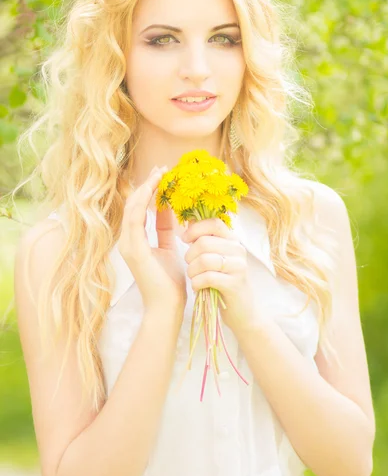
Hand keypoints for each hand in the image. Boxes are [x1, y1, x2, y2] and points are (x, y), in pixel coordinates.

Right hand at [118, 166, 186, 313]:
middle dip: (148, 184)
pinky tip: (154, 189)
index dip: (150, 190)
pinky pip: (135, 219)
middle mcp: (128, 241)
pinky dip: (144, 202)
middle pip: (134, 204)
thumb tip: (171, 209)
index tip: (163, 174)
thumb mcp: (170, 248)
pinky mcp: (134, 250)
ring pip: (133, 208)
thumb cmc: (171, 282)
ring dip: (146, 188)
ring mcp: (128, 245)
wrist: (168, 308)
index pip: (140, 209)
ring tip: (159, 173)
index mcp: (136, 240)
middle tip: (162, 168)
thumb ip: (167, 229)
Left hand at [181, 217, 256, 330]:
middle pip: (204, 242)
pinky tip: (198, 287)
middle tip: (189, 266)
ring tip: (194, 278)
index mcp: (233, 240)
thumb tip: (190, 219)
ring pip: (204, 260)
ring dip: (192, 271)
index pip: (214, 223)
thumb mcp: (216, 258)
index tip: (184, 239)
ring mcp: (238, 266)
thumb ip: (206, 240)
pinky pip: (207, 277)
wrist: (242, 311)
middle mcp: (238, 250)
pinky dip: (197, 283)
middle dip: (189, 255)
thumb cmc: (223, 282)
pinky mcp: (235, 284)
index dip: (195, 229)